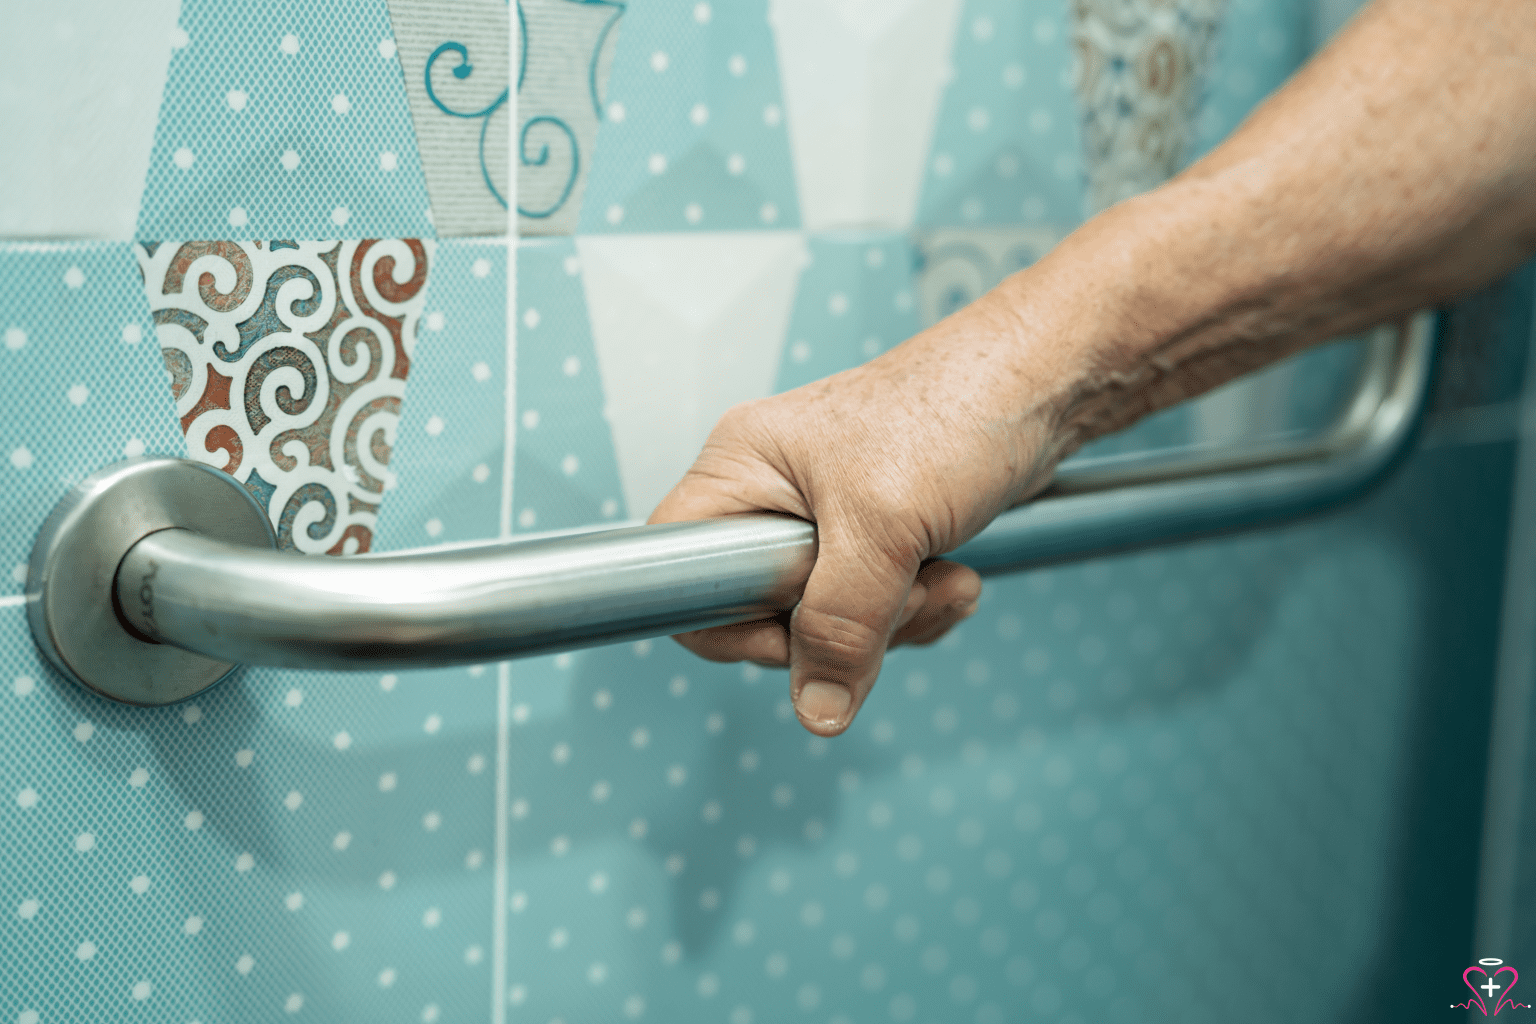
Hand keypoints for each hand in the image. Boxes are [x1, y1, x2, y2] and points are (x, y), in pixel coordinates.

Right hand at [648, 289, 1073, 735]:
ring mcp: (824, 516)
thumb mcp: (883, 525)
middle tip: (898, 595)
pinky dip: (916, 607)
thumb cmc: (957, 408)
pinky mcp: (874, 534)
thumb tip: (817, 708)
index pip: (681, 571)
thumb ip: (841, 624)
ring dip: (893, 620)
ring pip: (826, 618)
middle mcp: (771, 492)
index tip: (798, 632)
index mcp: (741, 467)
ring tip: (941, 577)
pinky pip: (872, 607)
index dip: (731, 621)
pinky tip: (953, 576)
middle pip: (761, 611)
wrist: (1044, 383)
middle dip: (842, 625)